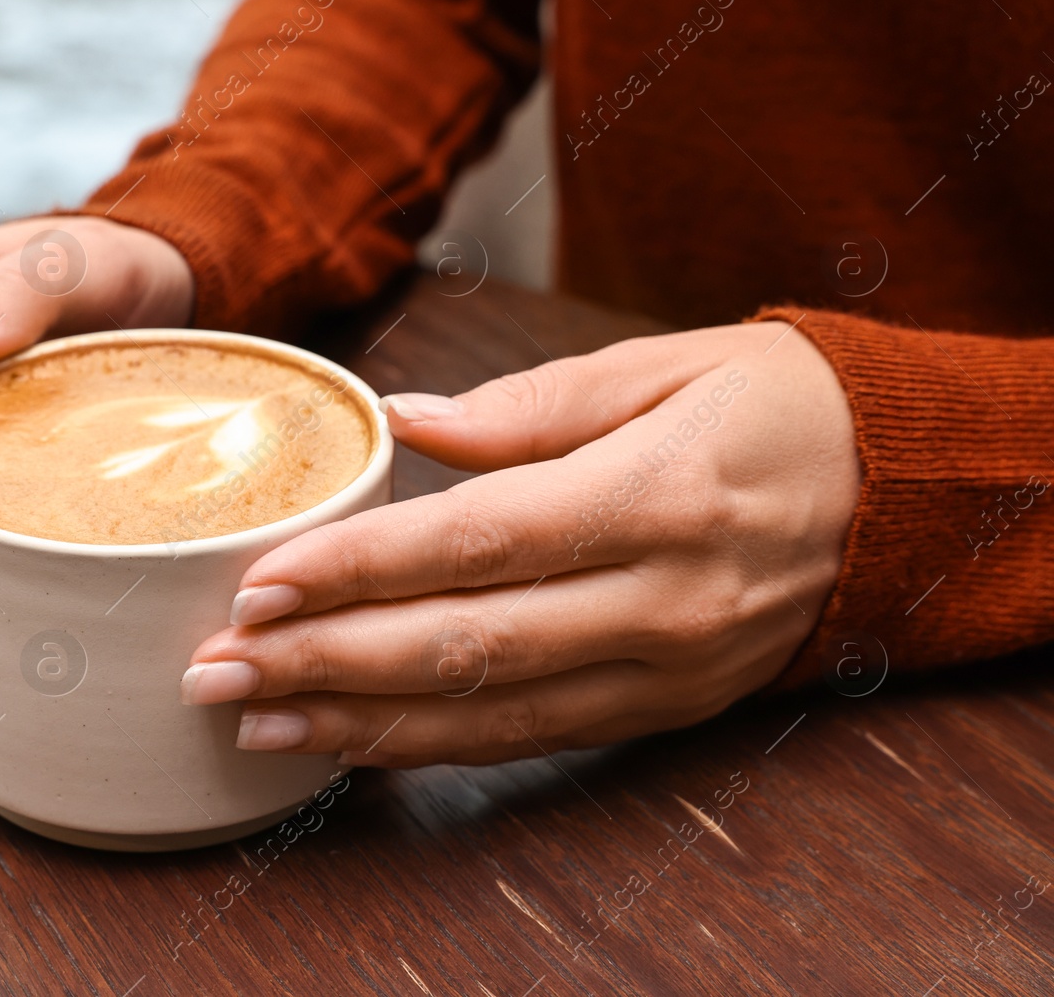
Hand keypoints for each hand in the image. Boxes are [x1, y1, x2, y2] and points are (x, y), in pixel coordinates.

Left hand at [179, 322, 859, 766]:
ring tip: (256, 719)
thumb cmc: (772, 404)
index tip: (261, 582)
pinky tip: (351, 740)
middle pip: (464, 644)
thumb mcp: (660, 367)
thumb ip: (524, 404)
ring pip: (489, 712)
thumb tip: (402, 421)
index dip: (360, 570)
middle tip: (217, 666)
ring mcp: (666, 667)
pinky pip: (531, 738)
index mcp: (655, 493)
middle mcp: (661, 598)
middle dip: (327, 661)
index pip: (477, 542)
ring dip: (360, 722)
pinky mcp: (664, 706)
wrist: (895, 490)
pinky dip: (433, 744)